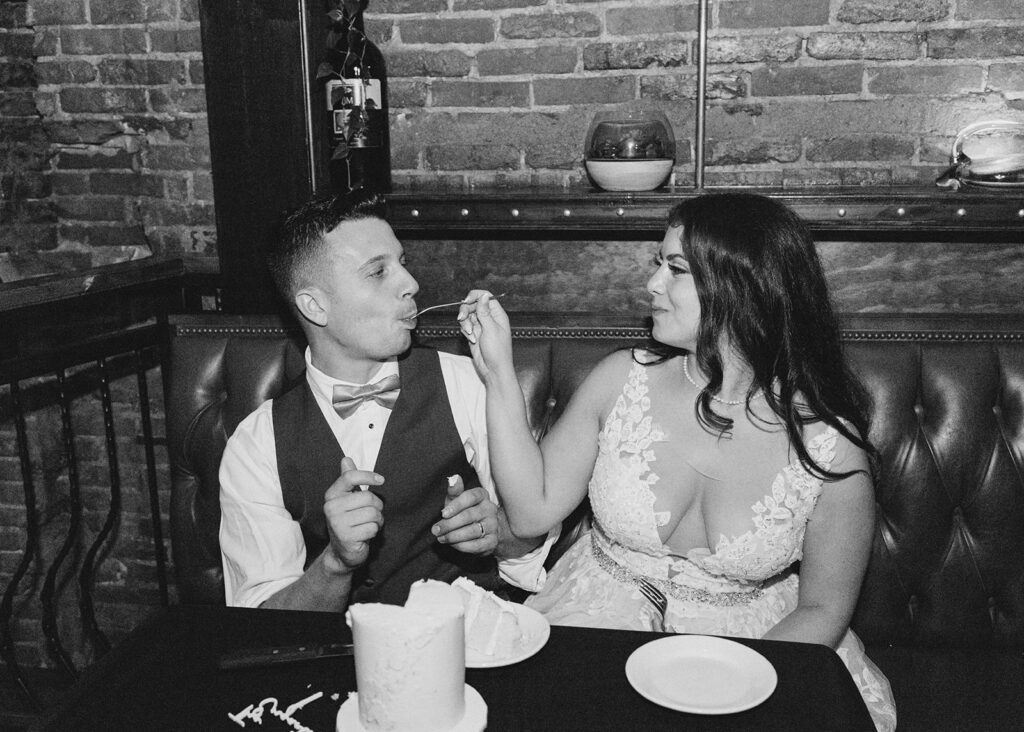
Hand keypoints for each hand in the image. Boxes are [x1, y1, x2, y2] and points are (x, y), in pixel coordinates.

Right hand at [322, 457, 384, 572]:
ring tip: (367, 525)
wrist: (342, 552)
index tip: (381, 480)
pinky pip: (372, 528)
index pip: (349, 477)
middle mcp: (331, 508)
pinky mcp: (346, 537)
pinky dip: (373, 532)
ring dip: (377, 521)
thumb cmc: (349, 521)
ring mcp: (337, 523)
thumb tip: (346, 459)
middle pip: (368, 497)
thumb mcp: (348, 499)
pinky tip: (364, 535)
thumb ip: (349, 480)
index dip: (368, 476)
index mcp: (331, 495)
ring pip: (373, 513)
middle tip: (370, 515)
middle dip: (376, 507)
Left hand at [431, 475, 497, 554]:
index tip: (443, 513)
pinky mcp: (493, 541)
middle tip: (435, 530)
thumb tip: (454, 478)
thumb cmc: (465, 511)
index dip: (456, 505)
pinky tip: (452, 545)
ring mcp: (493, 525)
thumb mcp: (457, 500)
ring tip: (441, 538)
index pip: (471, 497)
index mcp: (482, 495)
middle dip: (449, 524)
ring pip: (472, 531)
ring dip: (453, 536)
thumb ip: (454, 491)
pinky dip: (462, 546)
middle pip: (469, 516)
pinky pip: (477, 545)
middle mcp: (490, 509)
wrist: (484, 531)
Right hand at [457, 290, 513, 383]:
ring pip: (467, 315)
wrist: (493, 370)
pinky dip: (465, 331)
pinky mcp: (474, 334)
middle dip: (466, 311)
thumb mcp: (491, 329)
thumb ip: (484, 312)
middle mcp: (489, 318)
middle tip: (461, 318)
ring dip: (465, 323)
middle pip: (473, 305)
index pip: (486, 297)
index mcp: (497, 314)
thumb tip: (484, 295)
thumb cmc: (498, 351)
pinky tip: (472, 340)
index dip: (475, 296)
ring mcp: (481, 326)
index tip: (466, 301)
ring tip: (470, 334)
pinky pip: (465, 326)